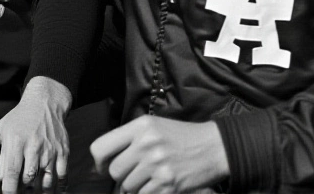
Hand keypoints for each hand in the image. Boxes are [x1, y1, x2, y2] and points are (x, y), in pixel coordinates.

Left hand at [0, 76, 70, 192]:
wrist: (44, 103)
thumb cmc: (17, 120)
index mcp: (15, 141)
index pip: (11, 172)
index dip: (9, 189)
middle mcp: (34, 146)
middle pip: (28, 179)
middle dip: (23, 190)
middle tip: (20, 189)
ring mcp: (50, 150)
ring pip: (46, 181)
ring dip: (39, 191)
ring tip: (33, 190)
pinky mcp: (64, 153)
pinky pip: (62, 177)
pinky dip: (58, 188)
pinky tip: (50, 190)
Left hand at [90, 115, 228, 193]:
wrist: (215, 147)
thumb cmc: (180, 137)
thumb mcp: (153, 126)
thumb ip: (127, 139)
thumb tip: (103, 163)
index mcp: (140, 127)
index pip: (100, 147)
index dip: (99, 162)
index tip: (103, 167)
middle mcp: (146, 144)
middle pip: (115, 171)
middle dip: (120, 177)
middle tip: (132, 174)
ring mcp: (158, 165)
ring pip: (128, 186)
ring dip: (134, 187)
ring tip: (148, 179)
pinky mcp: (169, 184)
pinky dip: (148, 193)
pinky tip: (157, 185)